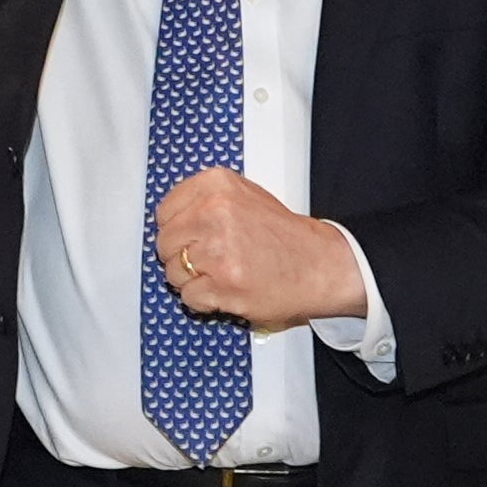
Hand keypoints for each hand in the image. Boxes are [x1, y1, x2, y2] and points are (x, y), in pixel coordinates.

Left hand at [153, 168, 365, 331]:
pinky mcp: (224, 284)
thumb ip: (204, 201)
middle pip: (164, 244)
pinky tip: (226, 291)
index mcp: (216, 184)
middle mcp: (214, 212)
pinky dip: (204, 301)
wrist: (321, 266)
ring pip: (172, 273)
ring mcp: (218, 250)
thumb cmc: (283, 235)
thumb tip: (168, 220)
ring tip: (222, 275)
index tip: (191, 238)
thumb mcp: (245, 196)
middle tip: (210, 261)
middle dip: (181, 257)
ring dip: (192, 281)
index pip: (164, 212)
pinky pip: (189, 297)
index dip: (175, 231)